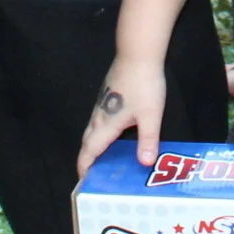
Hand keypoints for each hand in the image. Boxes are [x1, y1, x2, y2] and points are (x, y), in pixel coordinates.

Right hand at [77, 57, 168, 177]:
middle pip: (88, 141)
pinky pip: (99, 119)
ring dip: (94, 145)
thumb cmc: (144, 84)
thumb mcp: (150, 115)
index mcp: (107, 123)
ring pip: (93, 129)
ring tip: (103, 158)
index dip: (84, 166)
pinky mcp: (109, 94)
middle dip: (87, 157)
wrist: (138, 53)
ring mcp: (103, 103)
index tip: (82, 180)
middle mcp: (100, 115)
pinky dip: (101, 132)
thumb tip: (145, 163)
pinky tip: (115, 134)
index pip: (90, 150)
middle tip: (93, 174)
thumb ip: (147, 140)